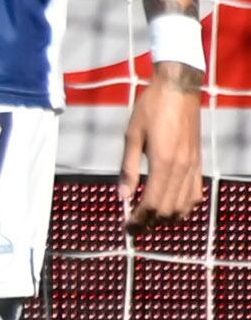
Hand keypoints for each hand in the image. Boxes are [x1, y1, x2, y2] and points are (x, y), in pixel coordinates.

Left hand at [119, 67, 203, 232]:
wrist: (178, 91)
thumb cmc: (150, 109)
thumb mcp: (132, 136)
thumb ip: (128, 168)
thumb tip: (122, 196)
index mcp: (163, 162)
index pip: (152, 203)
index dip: (139, 219)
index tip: (127, 228)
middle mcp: (182, 168)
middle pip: (168, 209)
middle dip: (150, 222)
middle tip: (134, 228)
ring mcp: (193, 166)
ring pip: (184, 205)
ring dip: (167, 217)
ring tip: (149, 219)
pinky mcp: (198, 163)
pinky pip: (195, 193)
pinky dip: (184, 206)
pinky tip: (171, 207)